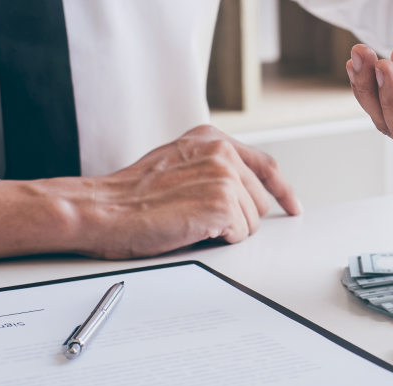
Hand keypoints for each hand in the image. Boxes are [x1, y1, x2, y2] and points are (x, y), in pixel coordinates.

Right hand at [0, 125, 299, 258]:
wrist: (100, 210)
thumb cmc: (128, 196)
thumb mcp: (174, 165)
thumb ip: (209, 167)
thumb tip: (243, 191)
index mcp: (210, 139)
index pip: (265, 165)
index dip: (282, 191)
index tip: (292, 206)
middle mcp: (221, 152)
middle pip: (260, 200)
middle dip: (238, 218)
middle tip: (200, 221)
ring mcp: (223, 177)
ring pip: (251, 222)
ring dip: (226, 231)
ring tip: (189, 223)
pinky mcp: (221, 203)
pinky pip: (239, 235)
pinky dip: (218, 241)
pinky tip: (191, 231)